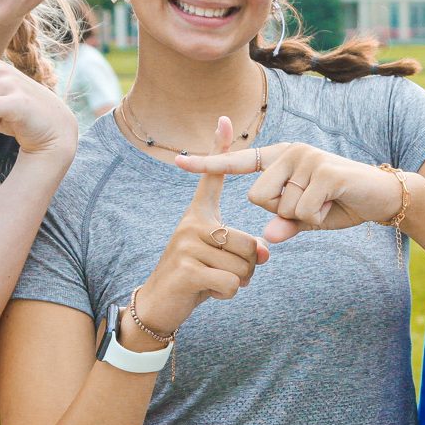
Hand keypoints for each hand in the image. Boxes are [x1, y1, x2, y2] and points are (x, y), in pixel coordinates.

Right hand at [137, 118, 270, 331]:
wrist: (159, 305)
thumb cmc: (194, 278)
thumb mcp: (218, 256)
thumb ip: (243, 249)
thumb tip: (265, 252)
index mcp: (198, 214)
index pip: (213, 178)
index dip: (220, 149)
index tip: (225, 119)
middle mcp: (191, 223)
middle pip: (249, 243)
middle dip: (248, 268)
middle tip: (223, 273)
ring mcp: (187, 244)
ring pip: (243, 266)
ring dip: (238, 282)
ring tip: (214, 281)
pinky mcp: (187, 269)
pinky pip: (231, 282)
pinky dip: (227, 294)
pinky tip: (208, 292)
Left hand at [173, 142, 405, 244]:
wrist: (382, 196)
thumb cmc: (341, 204)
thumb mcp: (307, 218)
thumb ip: (284, 224)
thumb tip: (266, 239)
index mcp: (281, 158)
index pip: (239, 162)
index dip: (208, 163)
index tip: (178, 161)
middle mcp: (290, 151)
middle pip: (258, 197)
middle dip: (282, 212)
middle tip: (312, 203)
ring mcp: (307, 157)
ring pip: (281, 207)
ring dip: (305, 216)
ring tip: (327, 201)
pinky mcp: (325, 171)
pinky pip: (302, 210)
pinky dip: (318, 217)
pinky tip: (335, 203)